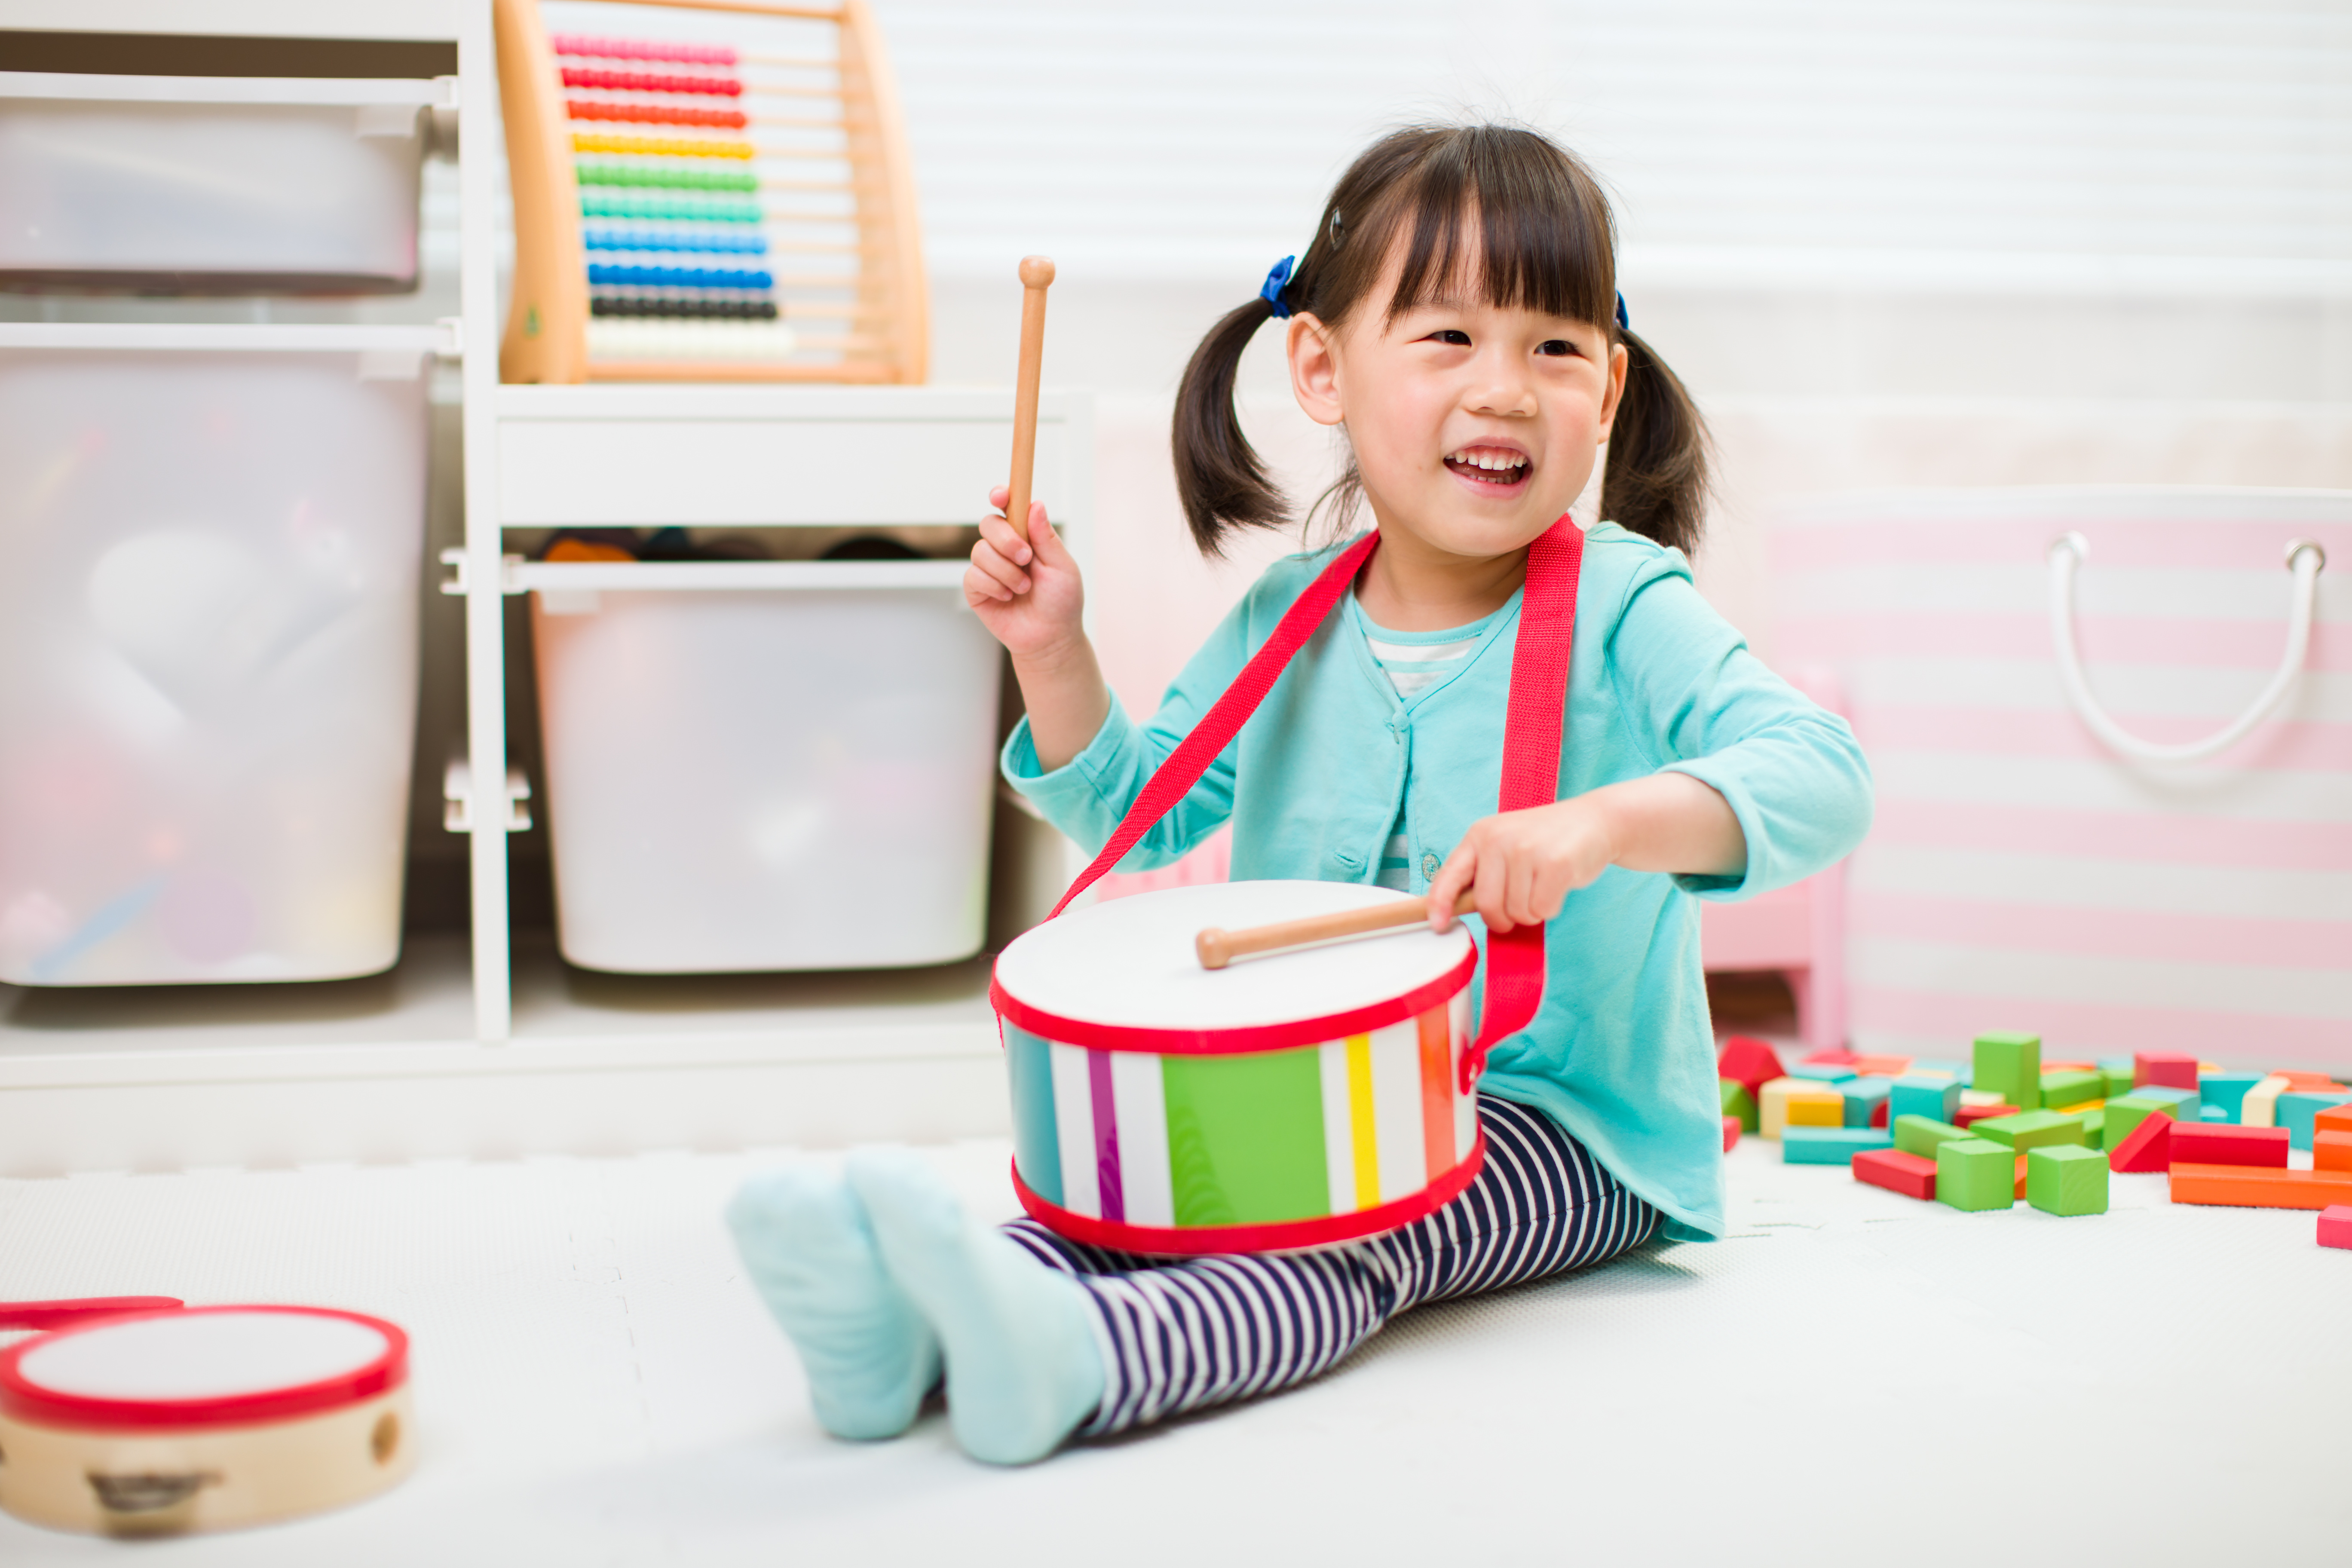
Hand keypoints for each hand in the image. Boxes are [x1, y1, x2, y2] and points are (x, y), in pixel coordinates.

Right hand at [966, 487, 1084, 661]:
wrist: (1051, 638)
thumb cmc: (1061, 602)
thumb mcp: (1062, 567)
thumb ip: (1046, 537)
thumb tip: (1035, 504)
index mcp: (1027, 536)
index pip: (1008, 507)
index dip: (1001, 496)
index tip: (1001, 496)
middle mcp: (1004, 548)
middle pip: (988, 524)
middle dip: (1006, 540)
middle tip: (1026, 559)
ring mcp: (988, 567)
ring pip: (980, 551)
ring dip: (1005, 571)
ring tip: (1023, 588)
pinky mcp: (976, 589)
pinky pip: (973, 575)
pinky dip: (993, 586)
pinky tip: (1007, 597)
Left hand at [1425, 774, 1745, 933]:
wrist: (1594, 821)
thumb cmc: (1545, 843)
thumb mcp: (1505, 847)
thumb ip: (1482, 876)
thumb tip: (1452, 914)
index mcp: (1480, 835)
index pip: (1449, 876)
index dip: (1439, 904)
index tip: (1437, 924)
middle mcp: (1498, 840)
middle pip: (1488, 907)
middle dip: (1505, 917)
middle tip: (1522, 902)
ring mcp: (1526, 850)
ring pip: (1517, 913)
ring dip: (1532, 911)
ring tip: (1543, 884)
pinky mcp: (1555, 864)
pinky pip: (1543, 910)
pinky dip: (1551, 907)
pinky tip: (1558, 885)